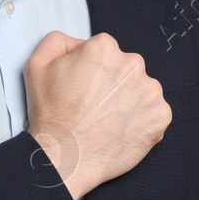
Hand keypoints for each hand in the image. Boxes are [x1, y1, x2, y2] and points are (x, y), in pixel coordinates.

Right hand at [23, 31, 171, 199]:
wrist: (64, 157)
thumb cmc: (50, 115)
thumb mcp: (37, 65)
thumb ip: (58, 42)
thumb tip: (77, 43)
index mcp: (105, 47)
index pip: (103, 53)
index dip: (90, 72)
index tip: (82, 90)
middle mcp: (132, 63)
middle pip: (124, 70)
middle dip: (112, 85)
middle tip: (93, 107)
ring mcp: (150, 90)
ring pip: (140, 91)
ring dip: (128, 102)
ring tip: (106, 121)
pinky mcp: (160, 115)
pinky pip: (153, 114)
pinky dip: (140, 122)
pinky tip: (119, 131)